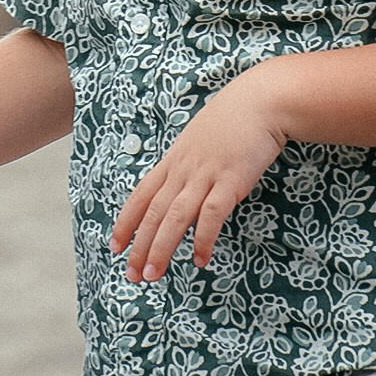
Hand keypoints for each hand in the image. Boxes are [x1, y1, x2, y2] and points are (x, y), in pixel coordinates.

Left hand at [110, 73, 288, 281]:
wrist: (259, 100)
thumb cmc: (232, 120)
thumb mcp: (199, 140)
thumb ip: (187, 164)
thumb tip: (181, 187)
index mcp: (173, 160)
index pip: (141, 195)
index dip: (125, 222)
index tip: (115, 246)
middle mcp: (183, 169)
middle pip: (153, 212)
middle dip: (140, 245)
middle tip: (131, 275)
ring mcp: (205, 174)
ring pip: (175, 216)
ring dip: (161, 247)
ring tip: (153, 275)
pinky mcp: (230, 180)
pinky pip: (211, 214)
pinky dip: (202, 238)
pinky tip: (199, 259)